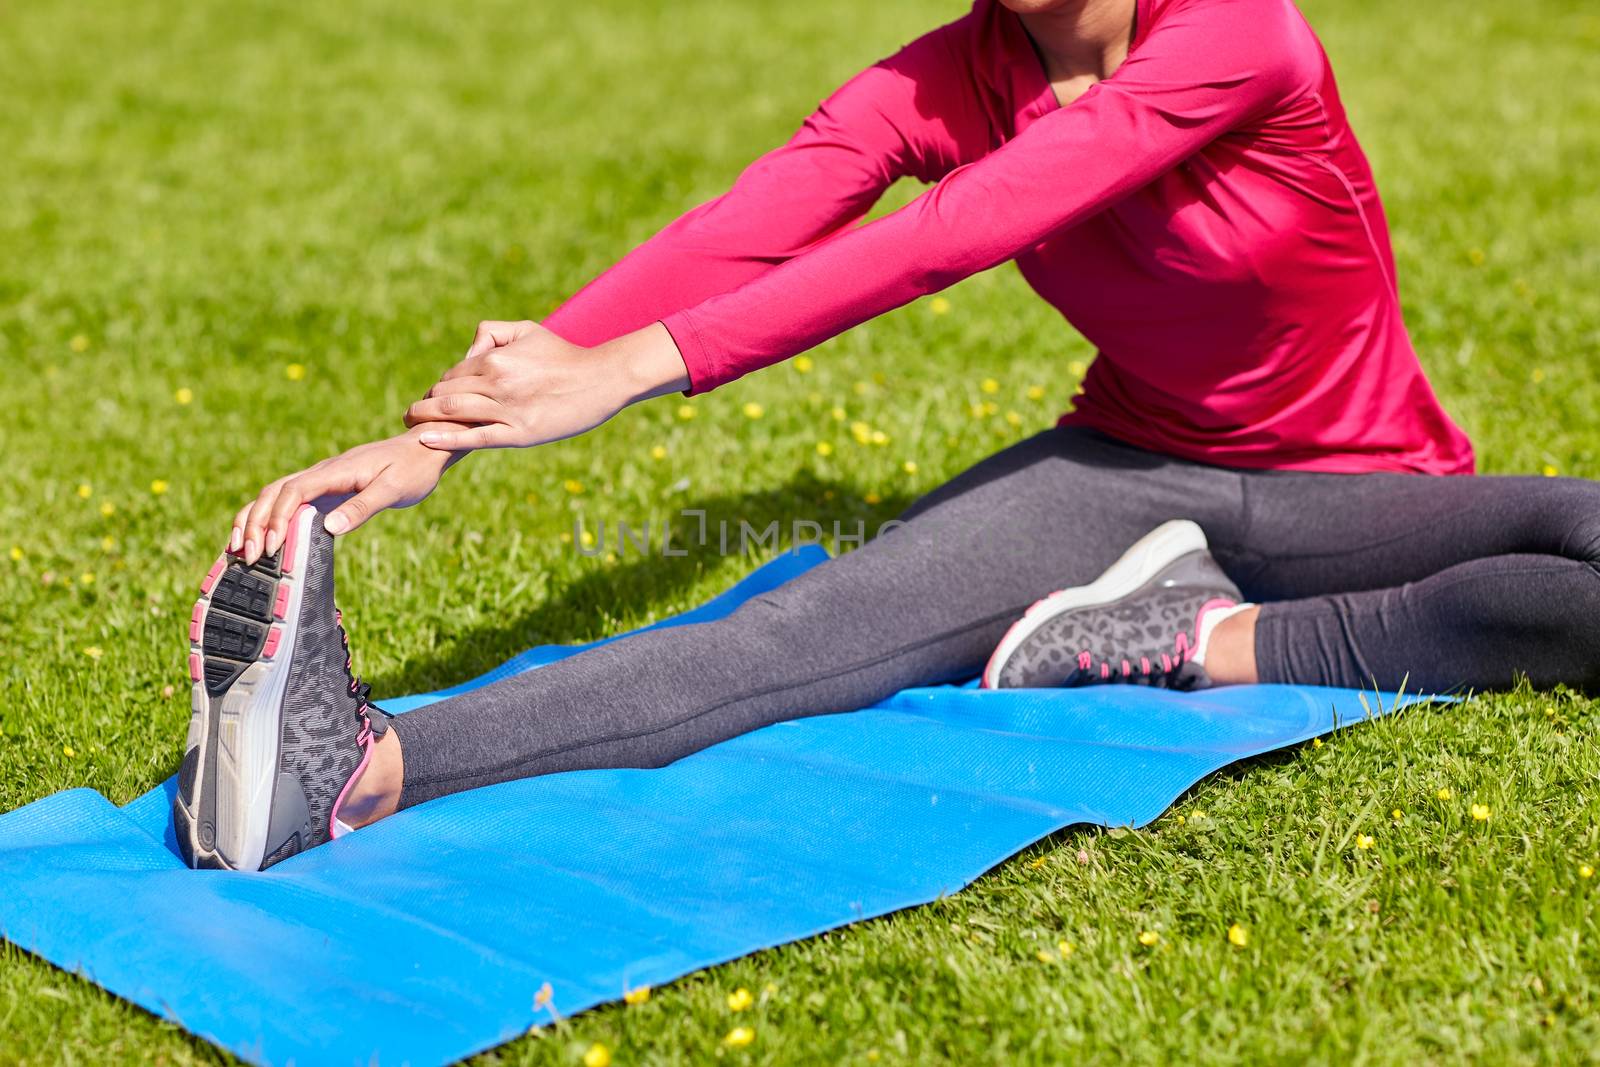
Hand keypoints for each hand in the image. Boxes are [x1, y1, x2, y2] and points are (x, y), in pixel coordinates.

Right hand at [232, 426, 463, 563]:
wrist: (426, 449)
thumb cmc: (413, 469)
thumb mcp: (393, 490)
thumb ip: (362, 508)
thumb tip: (329, 528)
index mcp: (336, 471)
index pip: (294, 491)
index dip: (277, 518)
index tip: (270, 546)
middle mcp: (323, 472)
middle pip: (274, 492)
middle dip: (255, 522)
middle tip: (247, 556)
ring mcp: (322, 480)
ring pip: (276, 495)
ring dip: (255, 519)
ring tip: (240, 550)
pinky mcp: (327, 489)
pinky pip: (290, 501)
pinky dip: (270, 517)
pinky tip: (264, 539)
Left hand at [403, 320, 689, 450]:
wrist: (602, 379)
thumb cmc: (566, 355)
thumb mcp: (529, 330)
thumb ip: (493, 333)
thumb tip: (469, 347)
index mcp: (496, 358)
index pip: (453, 374)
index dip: (438, 387)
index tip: (432, 398)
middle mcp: (497, 382)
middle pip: (445, 393)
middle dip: (424, 404)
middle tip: (410, 414)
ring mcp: (507, 410)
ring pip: (453, 413)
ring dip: (425, 419)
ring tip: (411, 424)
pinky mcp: (520, 433)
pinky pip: (475, 437)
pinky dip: (446, 438)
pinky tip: (425, 439)